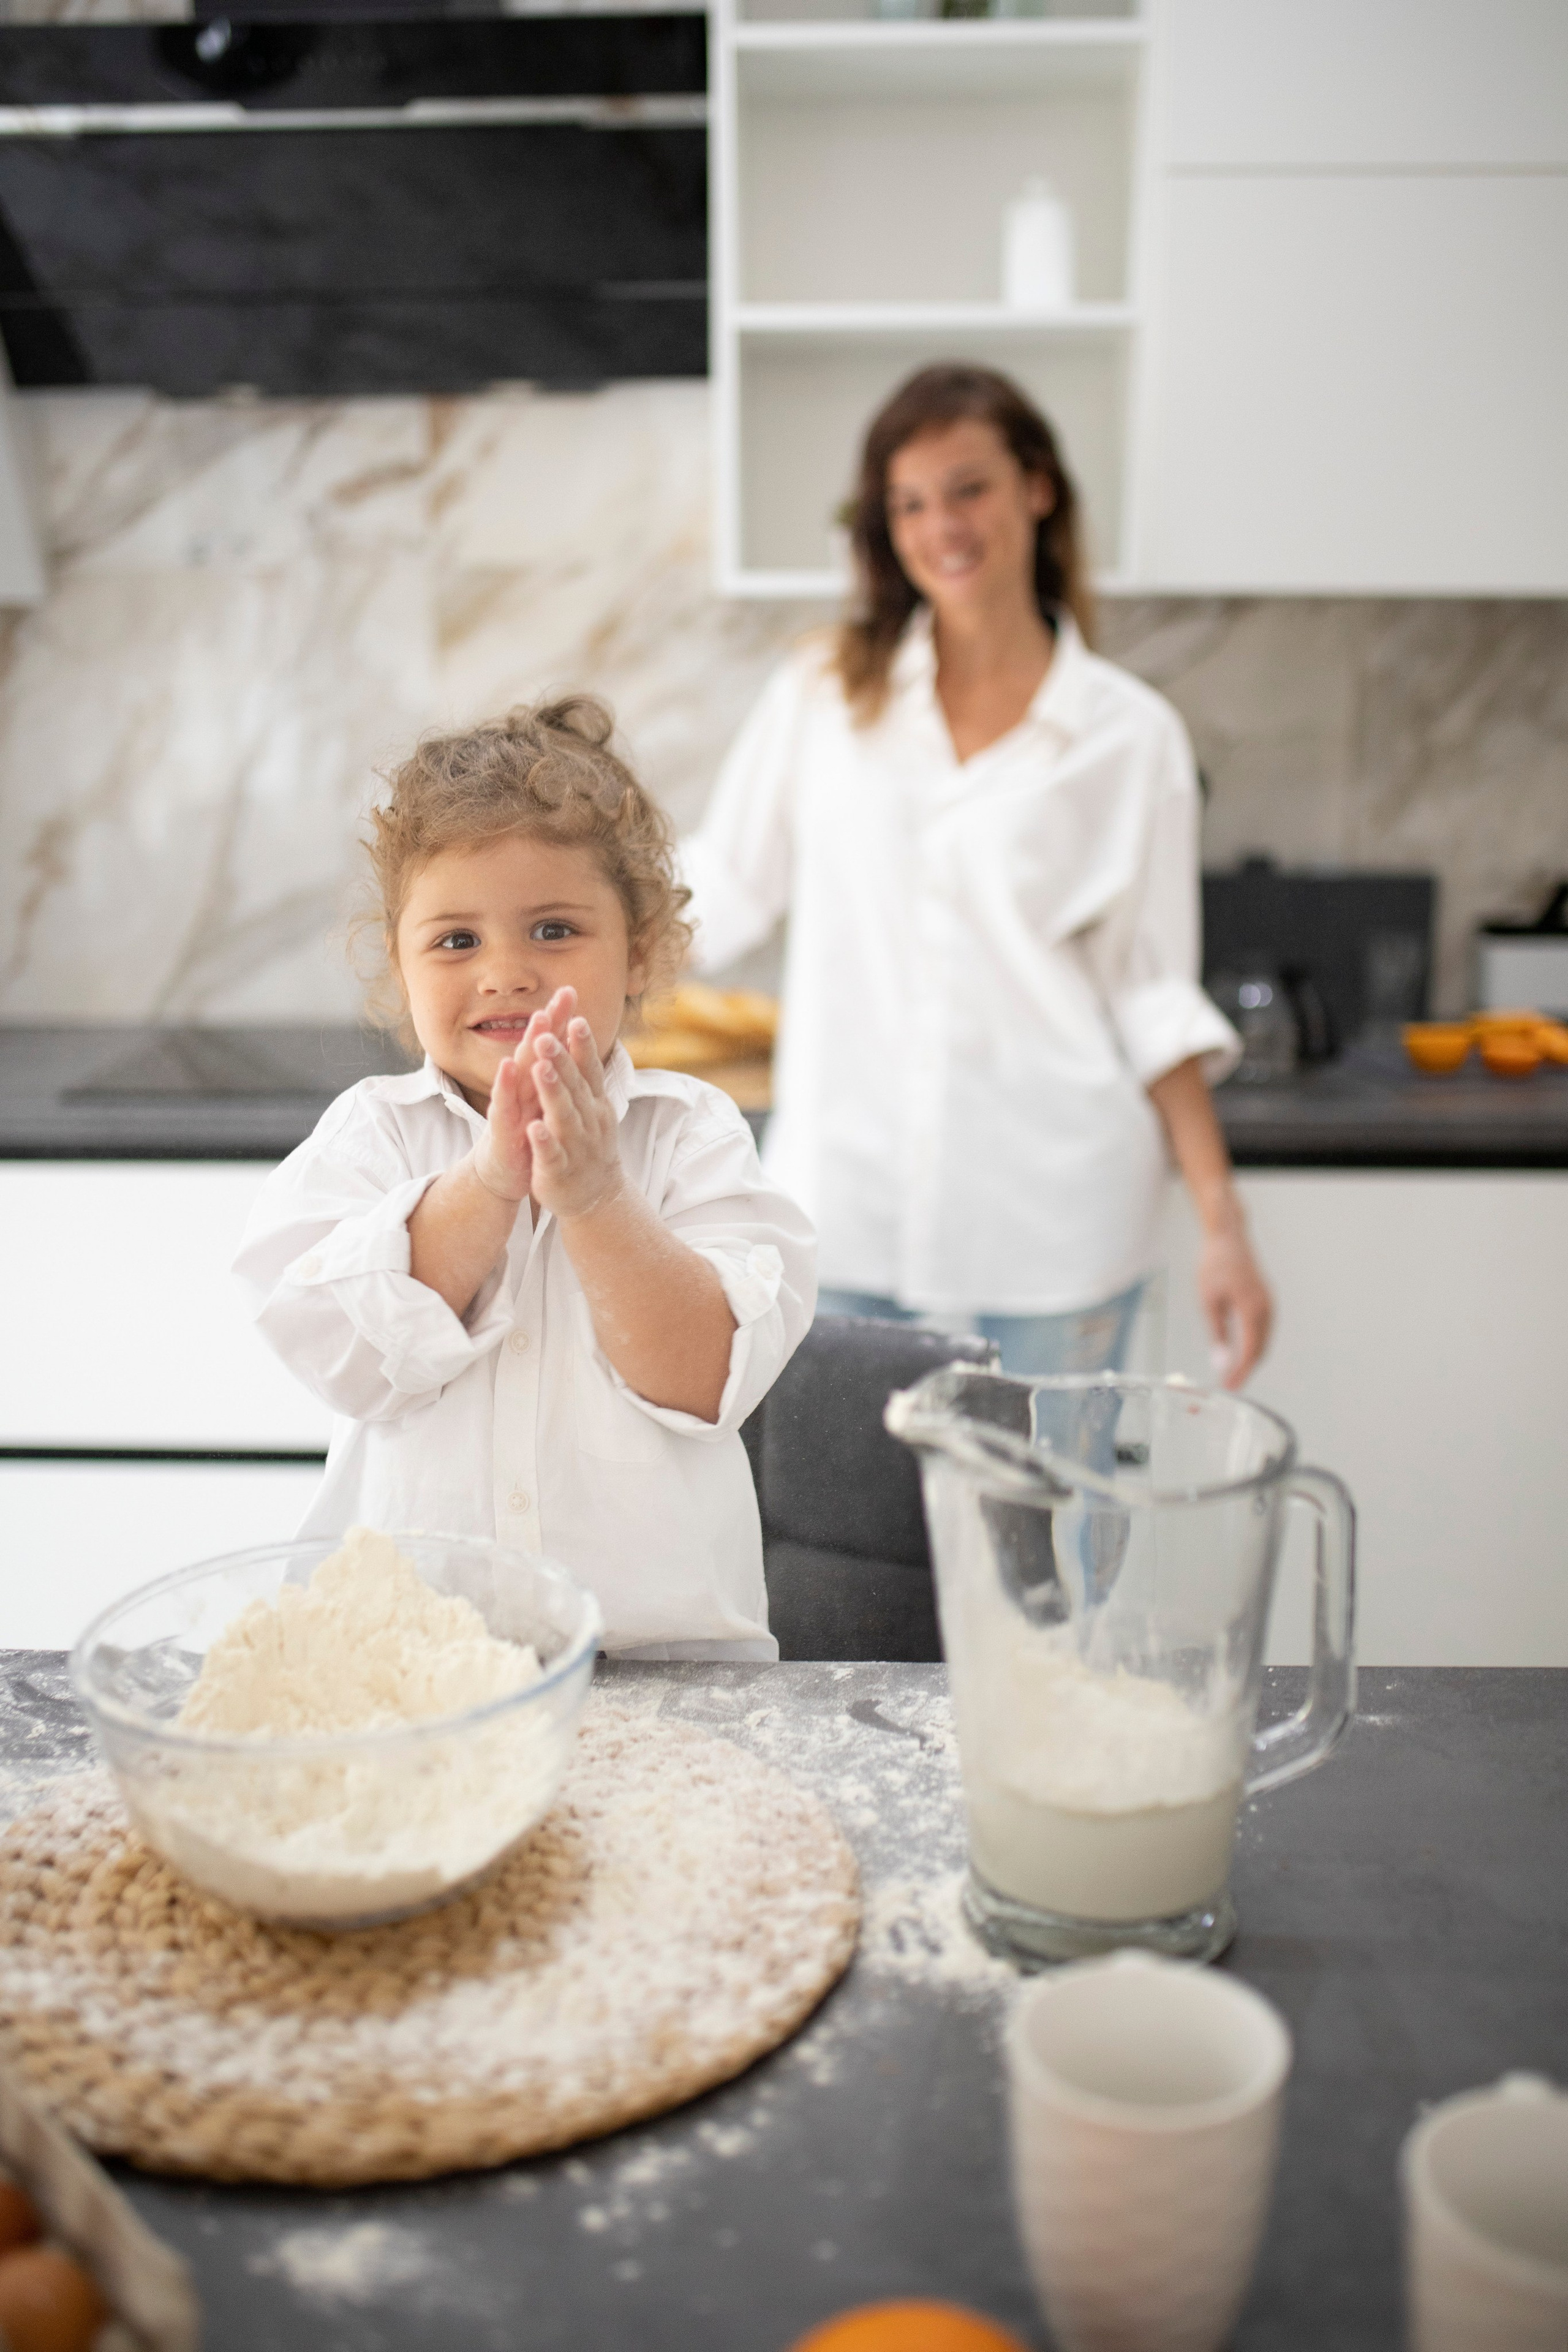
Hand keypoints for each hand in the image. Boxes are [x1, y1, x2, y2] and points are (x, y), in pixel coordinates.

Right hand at [471, 988, 575, 1203]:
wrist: (504, 1174)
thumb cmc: (525, 1134)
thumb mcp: (541, 1103)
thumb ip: (549, 1073)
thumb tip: (561, 1041)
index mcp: (535, 1082)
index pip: (548, 1046)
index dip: (559, 1020)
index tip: (570, 992)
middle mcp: (521, 1088)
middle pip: (533, 1049)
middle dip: (546, 1023)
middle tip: (558, 997)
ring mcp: (509, 1105)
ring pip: (518, 1072)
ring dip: (528, 1047)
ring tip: (538, 1023)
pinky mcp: (500, 1128)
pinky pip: (503, 1106)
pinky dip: (505, 1088)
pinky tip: (506, 1067)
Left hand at [527, 1007, 624, 1222]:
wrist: (596, 1196)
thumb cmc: (589, 1142)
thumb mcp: (592, 1105)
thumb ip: (584, 1071)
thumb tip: (578, 1026)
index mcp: (594, 1103)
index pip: (589, 1068)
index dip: (582, 1045)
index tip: (576, 1016)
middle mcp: (589, 1121)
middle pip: (574, 1086)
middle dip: (560, 1060)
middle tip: (548, 1034)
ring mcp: (575, 1145)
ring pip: (563, 1116)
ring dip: (552, 1092)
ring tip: (541, 1068)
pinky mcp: (558, 1170)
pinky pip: (551, 1154)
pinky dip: (543, 1141)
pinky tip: (533, 1127)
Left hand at [1196, 1220, 1272, 1389]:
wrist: (1228, 1238)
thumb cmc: (1214, 1265)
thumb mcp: (1209, 1300)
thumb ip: (1217, 1332)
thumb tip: (1220, 1362)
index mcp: (1252, 1308)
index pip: (1250, 1350)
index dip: (1241, 1372)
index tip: (1229, 1387)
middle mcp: (1266, 1308)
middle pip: (1260, 1349)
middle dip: (1246, 1370)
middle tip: (1229, 1385)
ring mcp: (1269, 1303)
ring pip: (1264, 1341)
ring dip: (1251, 1359)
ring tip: (1233, 1373)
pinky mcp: (1266, 1301)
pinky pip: (1264, 1330)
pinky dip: (1254, 1345)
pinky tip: (1240, 1353)